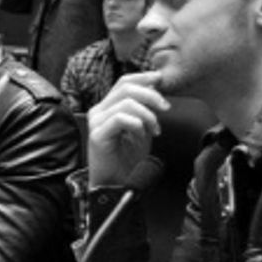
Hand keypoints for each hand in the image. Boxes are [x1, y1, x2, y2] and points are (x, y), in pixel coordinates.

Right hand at [87, 71, 169, 187]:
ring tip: (154, 129)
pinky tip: (142, 136)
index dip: (143, 77)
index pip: (124, 82)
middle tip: (165, 107)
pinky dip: (137, 124)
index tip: (161, 79)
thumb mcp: (142, 128)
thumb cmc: (128, 158)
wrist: (117, 184)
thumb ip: (145, 109)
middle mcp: (98, 111)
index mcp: (107, 107)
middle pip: (125, 88)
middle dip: (150, 95)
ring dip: (147, 114)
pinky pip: (120, 118)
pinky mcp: (96, 135)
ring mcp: (96, 122)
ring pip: (125, 102)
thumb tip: (156, 88)